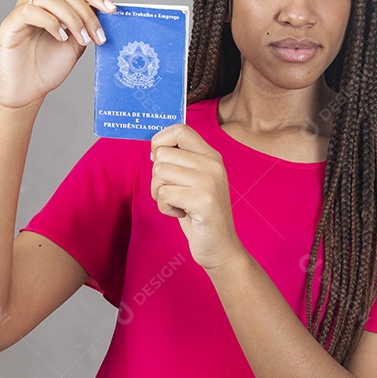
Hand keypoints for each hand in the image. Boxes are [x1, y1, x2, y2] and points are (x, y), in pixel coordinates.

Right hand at [0, 0, 114, 108]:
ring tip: (83, 39)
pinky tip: (61, 37)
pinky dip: (51, 22)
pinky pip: (31, 11)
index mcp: (53, 6)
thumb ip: (86, 27)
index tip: (111, 9)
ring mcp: (23, 11)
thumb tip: (104, 14)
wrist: (28, 91)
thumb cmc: (48, 69)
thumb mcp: (75, 46)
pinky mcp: (11, 23)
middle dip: (87, 13)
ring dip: (73, 18)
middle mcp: (38, 4)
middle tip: (97, 35)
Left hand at [150, 123, 245, 271]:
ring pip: (159, 174)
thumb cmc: (200, 215)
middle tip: (174, 193)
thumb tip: (155, 149)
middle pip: (162, 155)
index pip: (179, 130)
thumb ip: (179, 163)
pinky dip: (165, 209)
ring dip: (160, 195)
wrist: (221, 248)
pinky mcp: (203, 200)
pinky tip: (182, 214)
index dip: (160, 141)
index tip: (158, 159)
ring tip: (179, 204)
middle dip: (157, 178)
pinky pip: (163, 195)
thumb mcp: (194, 182)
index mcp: (211, 156)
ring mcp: (209, 181)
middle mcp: (212, 164)